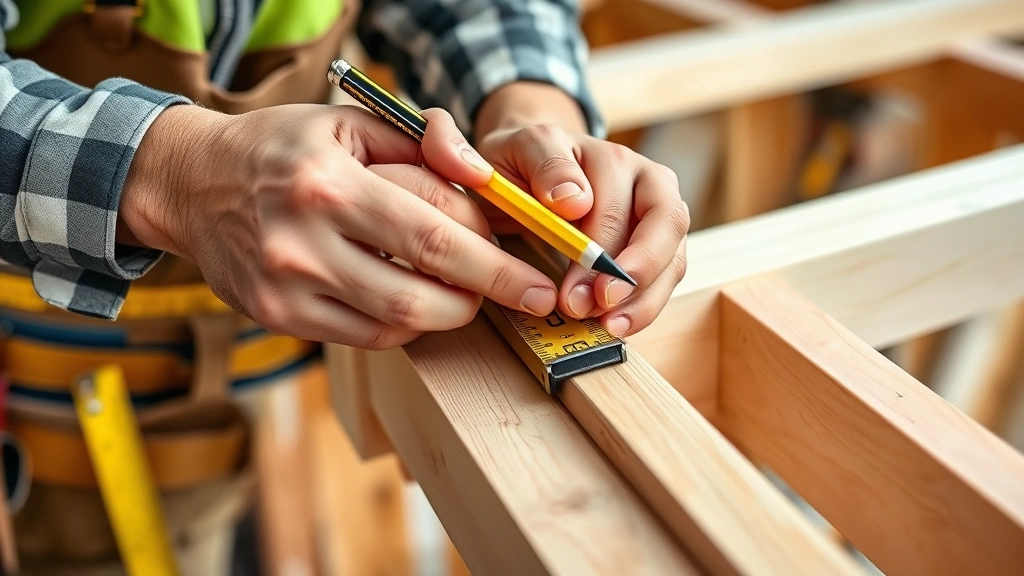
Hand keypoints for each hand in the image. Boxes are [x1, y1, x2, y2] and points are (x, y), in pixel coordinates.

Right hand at [118, 103, 559, 348]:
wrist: (192, 184)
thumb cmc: (283, 149)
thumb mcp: (350, 121)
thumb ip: (424, 141)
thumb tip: (482, 176)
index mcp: (328, 185)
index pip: (436, 235)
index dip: (497, 262)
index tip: (536, 276)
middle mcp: (303, 242)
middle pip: (421, 295)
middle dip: (487, 300)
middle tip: (522, 295)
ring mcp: (286, 288)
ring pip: (395, 325)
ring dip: (449, 315)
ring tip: (471, 294)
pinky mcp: (278, 317)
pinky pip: (365, 338)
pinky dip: (406, 326)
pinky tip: (419, 300)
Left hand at [472, 85, 689, 337]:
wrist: (531, 169)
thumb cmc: (524, 164)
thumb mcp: (520, 151)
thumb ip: (546, 165)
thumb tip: (576, 201)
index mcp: (610, 156)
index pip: (619, 201)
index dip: (601, 243)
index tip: (576, 277)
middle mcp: (646, 178)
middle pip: (663, 225)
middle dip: (629, 273)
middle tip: (593, 305)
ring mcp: (659, 213)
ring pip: (672, 255)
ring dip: (642, 296)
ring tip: (608, 324)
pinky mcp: (660, 244)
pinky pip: (667, 277)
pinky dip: (644, 305)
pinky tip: (618, 324)